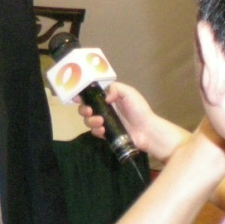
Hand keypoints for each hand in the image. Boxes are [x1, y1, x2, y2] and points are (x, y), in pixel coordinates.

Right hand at [76, 81, 191, 163]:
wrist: (147, 130)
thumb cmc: (139, 110)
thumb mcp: (129, 93)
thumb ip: (115, 89)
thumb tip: (104, 97)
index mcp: (109, 98)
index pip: (92, 95)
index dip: (82, 95)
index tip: (77, 97)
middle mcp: (105, 109)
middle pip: (86, 108)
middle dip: (84, 109)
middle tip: (89, 111)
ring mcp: (105, 122)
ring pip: (89, 121)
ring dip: (90, 121)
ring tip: (100, 122)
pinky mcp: (107, 134)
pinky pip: (95, 132)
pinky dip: (96, 130)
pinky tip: (103, 130)